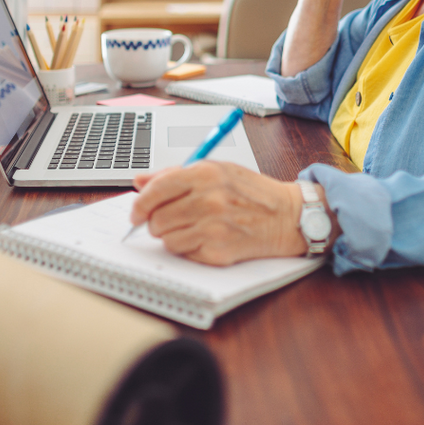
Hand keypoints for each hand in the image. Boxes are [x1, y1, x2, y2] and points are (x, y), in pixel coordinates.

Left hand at [131, 162, 308, 265]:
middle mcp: (208, 199)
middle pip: (156, 218)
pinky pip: (184, 253)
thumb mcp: (217, 171)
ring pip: (166, 239)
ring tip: (192, 228)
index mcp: (205, 174)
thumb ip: (175, 174)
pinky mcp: (218, 250)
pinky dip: (189, 248)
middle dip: (157, 223)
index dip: (140, 204)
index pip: (156, 190)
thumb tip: (139, 181)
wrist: (286, 216)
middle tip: (169, 221)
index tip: (136, 213)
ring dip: (173, 236)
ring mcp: (213, 226)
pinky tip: (206, 238)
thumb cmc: (252, 192)